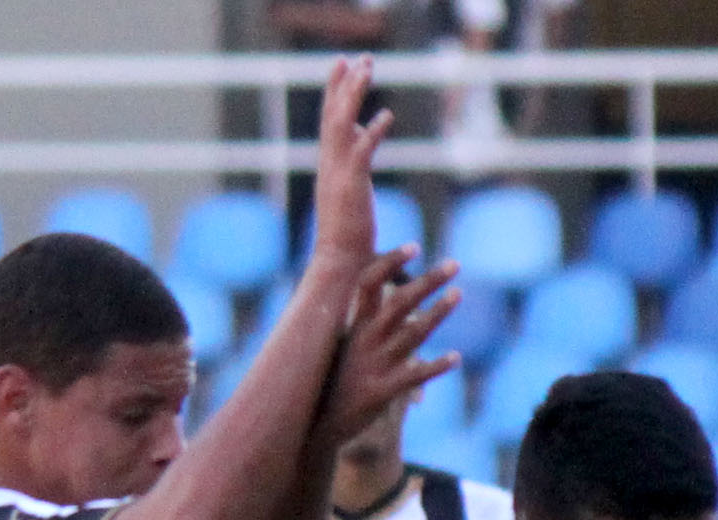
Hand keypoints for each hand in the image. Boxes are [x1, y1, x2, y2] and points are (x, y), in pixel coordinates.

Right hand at [304, 55, 392, 270]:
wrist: (339, 264)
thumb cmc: (349, 238)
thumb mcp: (352, 193)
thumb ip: (355, 162)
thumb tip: (362, 137)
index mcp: (330, 167)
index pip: (330, 122)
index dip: (335, 92)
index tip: (342, 65)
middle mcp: (330, 166)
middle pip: (333, 116)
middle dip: (342, 84)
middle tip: (354, 57)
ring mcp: (338, 174)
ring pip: (341, 125)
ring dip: (354, 96)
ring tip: (366, 70)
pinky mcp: (351, 187)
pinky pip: (362, 152)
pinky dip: (373, 132)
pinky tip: (388, 116)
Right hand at [321, 250, 459, 444]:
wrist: (317, 423)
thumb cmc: (333, 380)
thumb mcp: (345, 346)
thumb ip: (367, 322)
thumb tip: (389, 299)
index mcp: (355, 326)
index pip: (370, 282)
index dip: (390, 262)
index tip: (413, 246)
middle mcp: (366, 339)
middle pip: (401, 302)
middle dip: (428, 281)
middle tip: (454, 264)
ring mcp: (375, 364)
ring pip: (413, 332)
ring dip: (438, 312)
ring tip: (458, 294)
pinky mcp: (383, 390)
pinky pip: (415, 375)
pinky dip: (437, 366)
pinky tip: (455, 358)